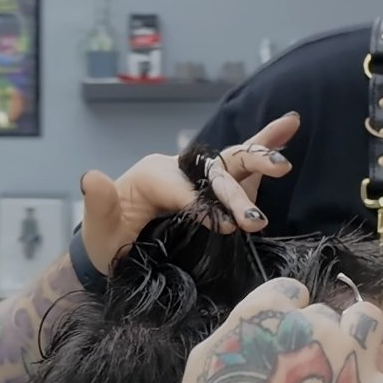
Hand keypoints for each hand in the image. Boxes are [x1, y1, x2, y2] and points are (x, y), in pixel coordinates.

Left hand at [78, 114, 297, 273]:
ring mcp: (198, 177)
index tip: (224, 228)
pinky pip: (242, 167)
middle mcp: (178, 169)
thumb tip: (92, 177)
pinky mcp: (214, 187)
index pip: (182, 188)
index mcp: (151, 175)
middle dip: (234, 192)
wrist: (117, 252)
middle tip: (254, 218)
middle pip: (211, 172)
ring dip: (259, 159)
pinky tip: (289, 131)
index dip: (203, 207)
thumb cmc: (107, 240)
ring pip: (232, 162)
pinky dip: (266, 147)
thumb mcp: (98, 227)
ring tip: (284, 163)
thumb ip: (99, 204)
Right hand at [170, 276, 382, 382]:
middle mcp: (318, 327)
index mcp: (272, 314)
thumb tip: (266, 321)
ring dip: (365, 338)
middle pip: (331, 311)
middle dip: (323, 332)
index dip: (287, 315)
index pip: (292, 292)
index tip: (281, 343)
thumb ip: (240, 327)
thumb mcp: (206, 358)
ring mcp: (352, 365)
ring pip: (375, 323)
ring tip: (352, 365)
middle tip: (309, 369)